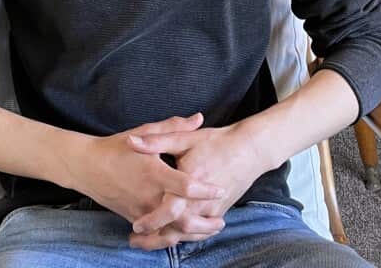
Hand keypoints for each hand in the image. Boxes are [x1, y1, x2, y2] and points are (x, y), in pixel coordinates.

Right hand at [61, 114, 227, 228]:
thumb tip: (199, 118)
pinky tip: (187, 233)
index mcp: (153, 173)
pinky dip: (173, 236)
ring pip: (170, 230)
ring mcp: (141, 210)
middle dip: (203, 223)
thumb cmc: (115, 148)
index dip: (205, 190)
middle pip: (181, 217)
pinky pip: (157, 233)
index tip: (220, 189)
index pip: (185, 186)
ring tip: (210, 229)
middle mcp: (148, 195)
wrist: (86, 167)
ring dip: (192, 233)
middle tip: (221, 220)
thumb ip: (172, 128)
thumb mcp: (143, 133)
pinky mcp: (134, 218)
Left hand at [124, 122, 271, 250]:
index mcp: (190, 181)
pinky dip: (186, 237)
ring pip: (189, 233)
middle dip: (155, 238)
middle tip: (134, 240)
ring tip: (148, 242)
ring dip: (168, 240)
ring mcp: (212, 209)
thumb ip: (157, 141)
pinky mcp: (219, 212)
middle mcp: (202, 200)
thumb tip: (131, 142)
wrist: (249, 150)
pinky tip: (173, 237)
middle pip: (177, 228)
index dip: (152, 220)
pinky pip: (201, 231)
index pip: (169, 209)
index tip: (135, 227)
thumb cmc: (216, 142)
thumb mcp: (185, 138)